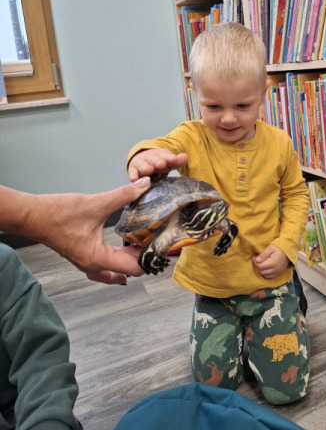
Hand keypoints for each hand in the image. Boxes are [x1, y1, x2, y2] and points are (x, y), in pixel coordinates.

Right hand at [5, 178, 151, 284]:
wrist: (32, 216)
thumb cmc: (57, 214)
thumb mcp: (96, 203)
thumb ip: (123, 195)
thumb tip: (144, 186)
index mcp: (98, 258)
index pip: (133, 268)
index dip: (150, 258)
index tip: (162, 248)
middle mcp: (92, 264)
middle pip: (126, 271)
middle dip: (142, 258)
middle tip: (156, 245)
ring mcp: (84, 262)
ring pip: (113, 271)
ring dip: (128, 261)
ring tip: (142, 247)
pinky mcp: (80, 255)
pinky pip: (102, 266)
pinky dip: (115, 260)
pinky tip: (120, 248)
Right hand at [128, 148, 187, 181]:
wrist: (143, 158)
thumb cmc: (159, 163)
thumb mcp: (169, 162)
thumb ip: (177, 161)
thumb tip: (185, 156)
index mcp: (162, 156)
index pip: (167, 157)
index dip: (171, 158)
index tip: (174, 160)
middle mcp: (151, 158)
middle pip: (155, 159)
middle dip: (158, 162)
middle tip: (161, 164)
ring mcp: (141, 163)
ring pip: (143, 165)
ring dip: (145, 167)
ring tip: (149, 170)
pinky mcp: (133, 169)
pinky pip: (133, 173)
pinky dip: (133, 175)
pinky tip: (134, 179)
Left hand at [252, 244, 289, 279]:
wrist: (288, 251)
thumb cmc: (279, 248)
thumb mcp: (270, 248)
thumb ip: (263, 254)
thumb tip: (256, 260)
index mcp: (272, 263)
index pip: (260, 266)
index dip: (255, 262)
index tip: (254, 257)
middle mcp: (275, 269)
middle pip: (262, 271)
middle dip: (258, 266)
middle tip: (257, 260)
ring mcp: (277, 272)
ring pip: (265, 275)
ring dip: (261, 270)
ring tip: (261, 264)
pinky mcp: (279, 274)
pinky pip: (270, 277)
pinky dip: (266, 274)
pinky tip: (266, 268)